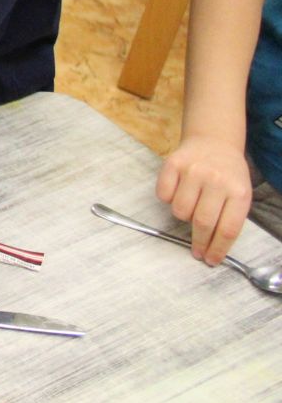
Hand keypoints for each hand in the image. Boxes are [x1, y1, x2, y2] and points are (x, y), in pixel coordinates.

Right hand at [156, 136, 252, 264]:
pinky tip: (178, 191)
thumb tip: (212, 248)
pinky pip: (163, 195)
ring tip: (191, 205)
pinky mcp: (173, 164)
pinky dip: (168, 199)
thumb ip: (229, 217)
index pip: (227, 228)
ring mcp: (193, 171)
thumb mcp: (240, 194)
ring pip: (180, 211)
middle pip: (203, 222)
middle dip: (199, 241)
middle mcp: (217, 180)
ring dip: (183, 215)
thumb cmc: (228, 174)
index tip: (210, 260)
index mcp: (239, 191)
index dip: (217, 248)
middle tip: (196, 251)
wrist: (214, 141)